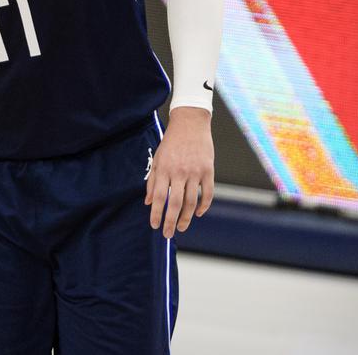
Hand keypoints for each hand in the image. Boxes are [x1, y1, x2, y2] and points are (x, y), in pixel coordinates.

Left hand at [146, 107, 214, 238]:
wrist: (190, 124)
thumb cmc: (171, 143)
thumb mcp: (157, 159)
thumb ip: (153, 181)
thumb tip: (149, 202)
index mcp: (165, 169)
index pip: (160, 197)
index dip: (157, 214)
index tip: (154, 226)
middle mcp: (180, 172)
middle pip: (175, 203)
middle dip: (171, 221)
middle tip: (168, 234)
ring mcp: (196, 172)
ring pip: (191, 201)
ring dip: (186, 217)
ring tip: (181, 227)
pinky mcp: (208, 170)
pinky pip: (207, 193)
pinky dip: (203, 206)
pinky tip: (197, 214)